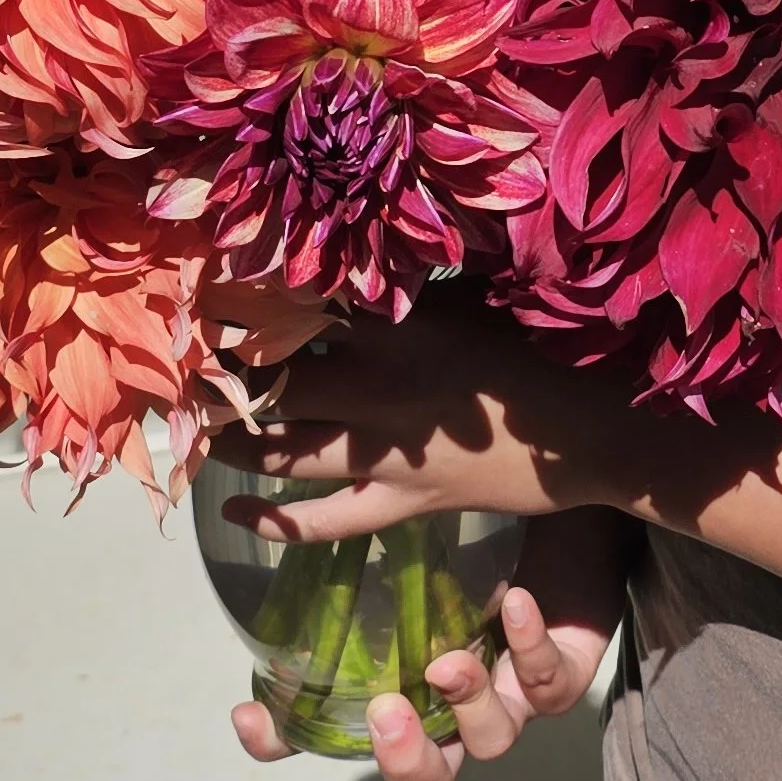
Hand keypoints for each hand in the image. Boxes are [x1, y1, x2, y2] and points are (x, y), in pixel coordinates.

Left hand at [204, 298, 631, 552]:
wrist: (592, 431)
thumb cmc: (539, 351)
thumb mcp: (472, 300)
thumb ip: (410, 289)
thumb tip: (357, 263)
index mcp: (396, 324)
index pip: (300, 303)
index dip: (245, 299)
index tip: (205, 290)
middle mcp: (378, 383)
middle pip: (275, 376)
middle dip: (224, 372)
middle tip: (189, 366)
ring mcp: (387, 448)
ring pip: (286, 446)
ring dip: (238, 437)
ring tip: (204, 428)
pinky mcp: (404, 500)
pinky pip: (327, 518)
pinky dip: (278, 517)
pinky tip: (235, 507)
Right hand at [228, 505, 629, 780]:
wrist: (575, 504)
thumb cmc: (482, 525)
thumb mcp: (405, 525)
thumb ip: (347, 527)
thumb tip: (265, 486)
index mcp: (403, 677)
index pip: (330, 733)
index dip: (284, 740)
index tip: (248, 714)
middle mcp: (457, 702)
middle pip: (425, 777)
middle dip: (402, 760)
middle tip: (385, 715)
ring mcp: (514, 693)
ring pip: (490, 740)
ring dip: (466, 707)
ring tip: (449, 663)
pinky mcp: (566, 673)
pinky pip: (550, 684)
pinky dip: (529, 649)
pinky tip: (514, 603)